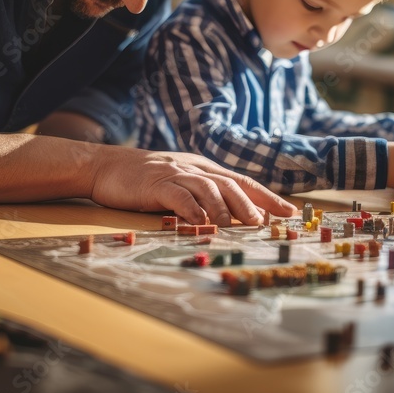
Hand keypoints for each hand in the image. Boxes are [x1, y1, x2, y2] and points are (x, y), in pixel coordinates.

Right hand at [90, 147, 295, 226]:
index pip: (242, 181)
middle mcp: (193, 168)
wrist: (104, 166)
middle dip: (251, 204)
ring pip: (209, 188)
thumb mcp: (179, 182)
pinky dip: (192, 210)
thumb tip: (231, 218)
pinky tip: (201, 223)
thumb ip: (202, 195)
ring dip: (225, 208)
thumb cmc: (143, 179)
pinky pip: (179, 196)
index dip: (267, 196)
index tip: (289, 212)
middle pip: (230, 184)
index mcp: (202, 169)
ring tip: (237, 226)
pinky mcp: (156, 184)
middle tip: (265, 223)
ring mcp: (175, 174)